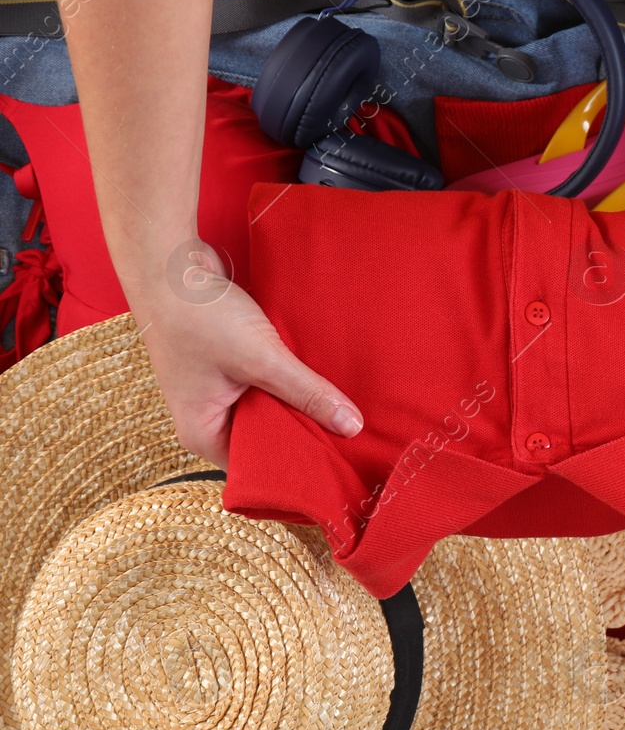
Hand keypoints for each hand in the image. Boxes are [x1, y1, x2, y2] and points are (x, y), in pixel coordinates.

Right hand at [131, 240, 363, 468]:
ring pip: (271, 409)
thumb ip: (307, 392)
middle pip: (268, 440)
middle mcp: (208, 420)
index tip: (339, 464)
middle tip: (352, 437)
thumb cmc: (198, 313)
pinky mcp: (228, 367)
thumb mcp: (261, 357)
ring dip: (299, 403)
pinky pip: (266, 385)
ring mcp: (216, 393)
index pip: (259, 468)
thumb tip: (352, 427)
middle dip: (305, 434)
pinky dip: (289, 381)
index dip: (298, 465)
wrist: (166, 260)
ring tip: (344, 410)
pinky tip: (322, 379)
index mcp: (203, 434)